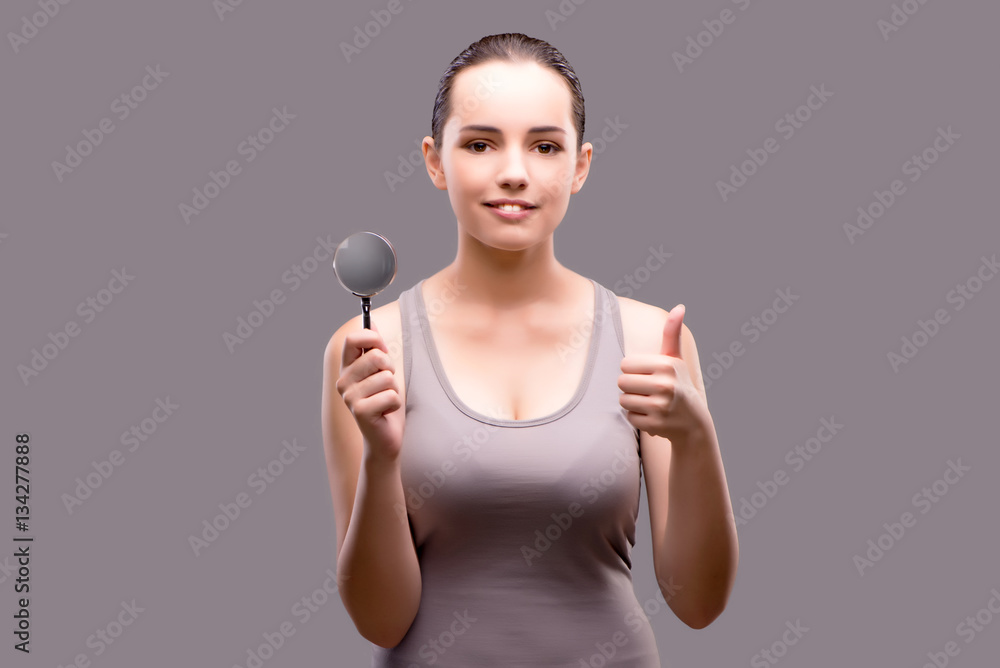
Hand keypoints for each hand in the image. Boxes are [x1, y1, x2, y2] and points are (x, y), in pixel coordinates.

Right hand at [336, 319, 405, 462]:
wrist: (385, 439)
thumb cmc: (385, 405)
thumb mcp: (382, 373)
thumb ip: (374, 349)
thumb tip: (371, 324)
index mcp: (347, 368)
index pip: (353, 339)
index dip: (373, 339)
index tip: (382, 350)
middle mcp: (343, 381)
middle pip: (376, 356)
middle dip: (391, 370)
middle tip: (386, 385)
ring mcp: (349, 397)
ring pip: (387, 377)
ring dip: (394, 389)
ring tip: (385, 401)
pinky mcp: (360, 411)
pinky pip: (392, 395)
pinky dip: (396, 404)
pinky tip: (386, 413)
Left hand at [618, 304, 709, 443]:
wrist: (693, 421)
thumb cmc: (678, 383)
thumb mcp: (676, 359)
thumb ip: (672, 333)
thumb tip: (679, 307)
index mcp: (667, 365)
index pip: (625, 364)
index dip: (633, 370)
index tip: (648, 375)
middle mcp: (665, 385)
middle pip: (621, 382)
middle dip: (630, 387)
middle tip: (647, 390)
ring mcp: (660, 407)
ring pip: (623, 400)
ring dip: (632, 402)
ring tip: (650, 402)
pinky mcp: (655, 425)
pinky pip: (629, 417)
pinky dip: (637, 417)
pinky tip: (652, 416)